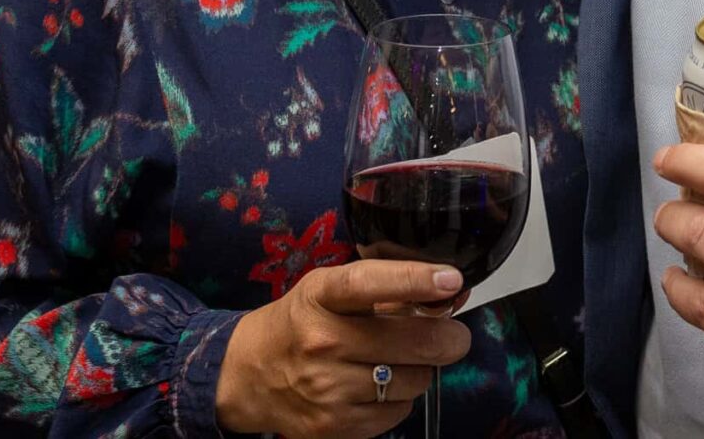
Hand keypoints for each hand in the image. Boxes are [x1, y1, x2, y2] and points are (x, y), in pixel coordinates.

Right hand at [215, 259, 472, 438]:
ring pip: (413, 380)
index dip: (413, 279)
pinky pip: (397, 412)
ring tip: (400, 361)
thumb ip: (388, 287)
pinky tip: (379, 388)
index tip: (450, 279)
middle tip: (453, 335)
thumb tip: (453, 290)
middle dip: (448, 338)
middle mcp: (321, 341)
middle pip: (411, 342)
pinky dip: (399, 399)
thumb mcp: (330, 290)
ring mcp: (327, 389)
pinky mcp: (333, 426)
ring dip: (420, 369)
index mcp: (320, 296)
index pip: (367, 284)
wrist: (250, 375)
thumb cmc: (303, 323)